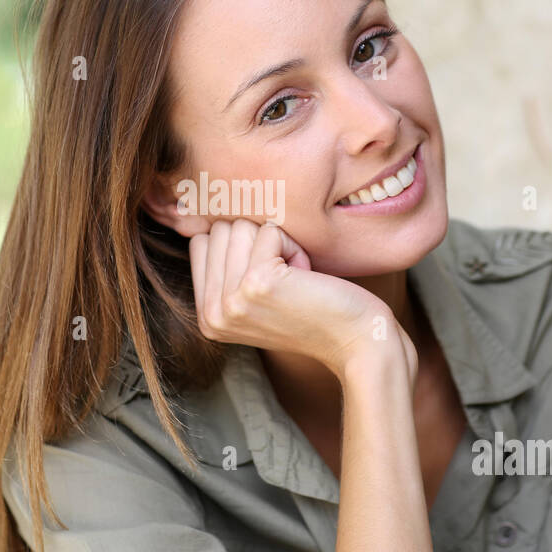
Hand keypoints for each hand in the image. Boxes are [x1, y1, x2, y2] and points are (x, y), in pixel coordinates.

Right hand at [188, 218, 410, 379]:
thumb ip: (227, 266)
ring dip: (278, 244)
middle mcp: (212, 313)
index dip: (243, 247)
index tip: (271, 279)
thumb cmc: (315, 310)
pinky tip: (306, 277)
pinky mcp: (256, 283)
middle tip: (288, 280)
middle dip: (260, 244)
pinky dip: (294, 246)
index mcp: (207, 317)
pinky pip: (269, 231)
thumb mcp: (256, 295)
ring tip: (297, 279)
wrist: (357, 340)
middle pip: (219, 231)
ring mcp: (231, 300)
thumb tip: (194, 212)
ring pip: (241, 226)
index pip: (201, 243)